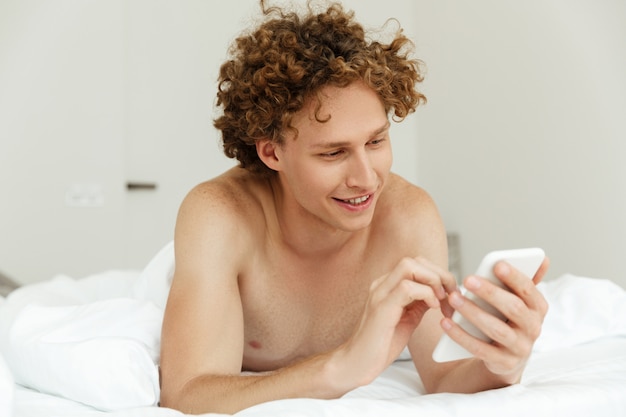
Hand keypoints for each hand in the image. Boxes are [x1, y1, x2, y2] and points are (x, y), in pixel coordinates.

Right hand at [338, 257, 456, 386]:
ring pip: (409, 266)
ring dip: (433, 281)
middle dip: (439, 274)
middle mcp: (381, 285)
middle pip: (414, 260)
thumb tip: (439, 293)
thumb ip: (420, 303)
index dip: (438, 274)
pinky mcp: (381, 307)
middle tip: (451, 295)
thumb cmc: (381, 345)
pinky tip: (433, 308)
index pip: (416, 264)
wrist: (357, 364)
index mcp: (387, 286)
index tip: (450, 294)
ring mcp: (379, 294)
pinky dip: (426, 294)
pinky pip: (407, 288)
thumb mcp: (408, 319)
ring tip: (442, 300)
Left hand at [442, 257, 549, 380]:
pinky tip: (445, 322)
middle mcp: (533, 328)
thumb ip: (527, 281)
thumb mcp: (520, 302)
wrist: (507, 357)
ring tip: (453, 298)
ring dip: (473, 312)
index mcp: (538, 309)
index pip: (529, 290)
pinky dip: (461, 336)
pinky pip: (480, 349)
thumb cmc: (509, 320)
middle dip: (490, 293)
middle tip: (468, 279)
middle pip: (513, 308)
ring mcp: (520, 348)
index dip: (515, 277)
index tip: (497, 264)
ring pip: (496, 329)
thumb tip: (543, 259)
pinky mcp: (503, 363)